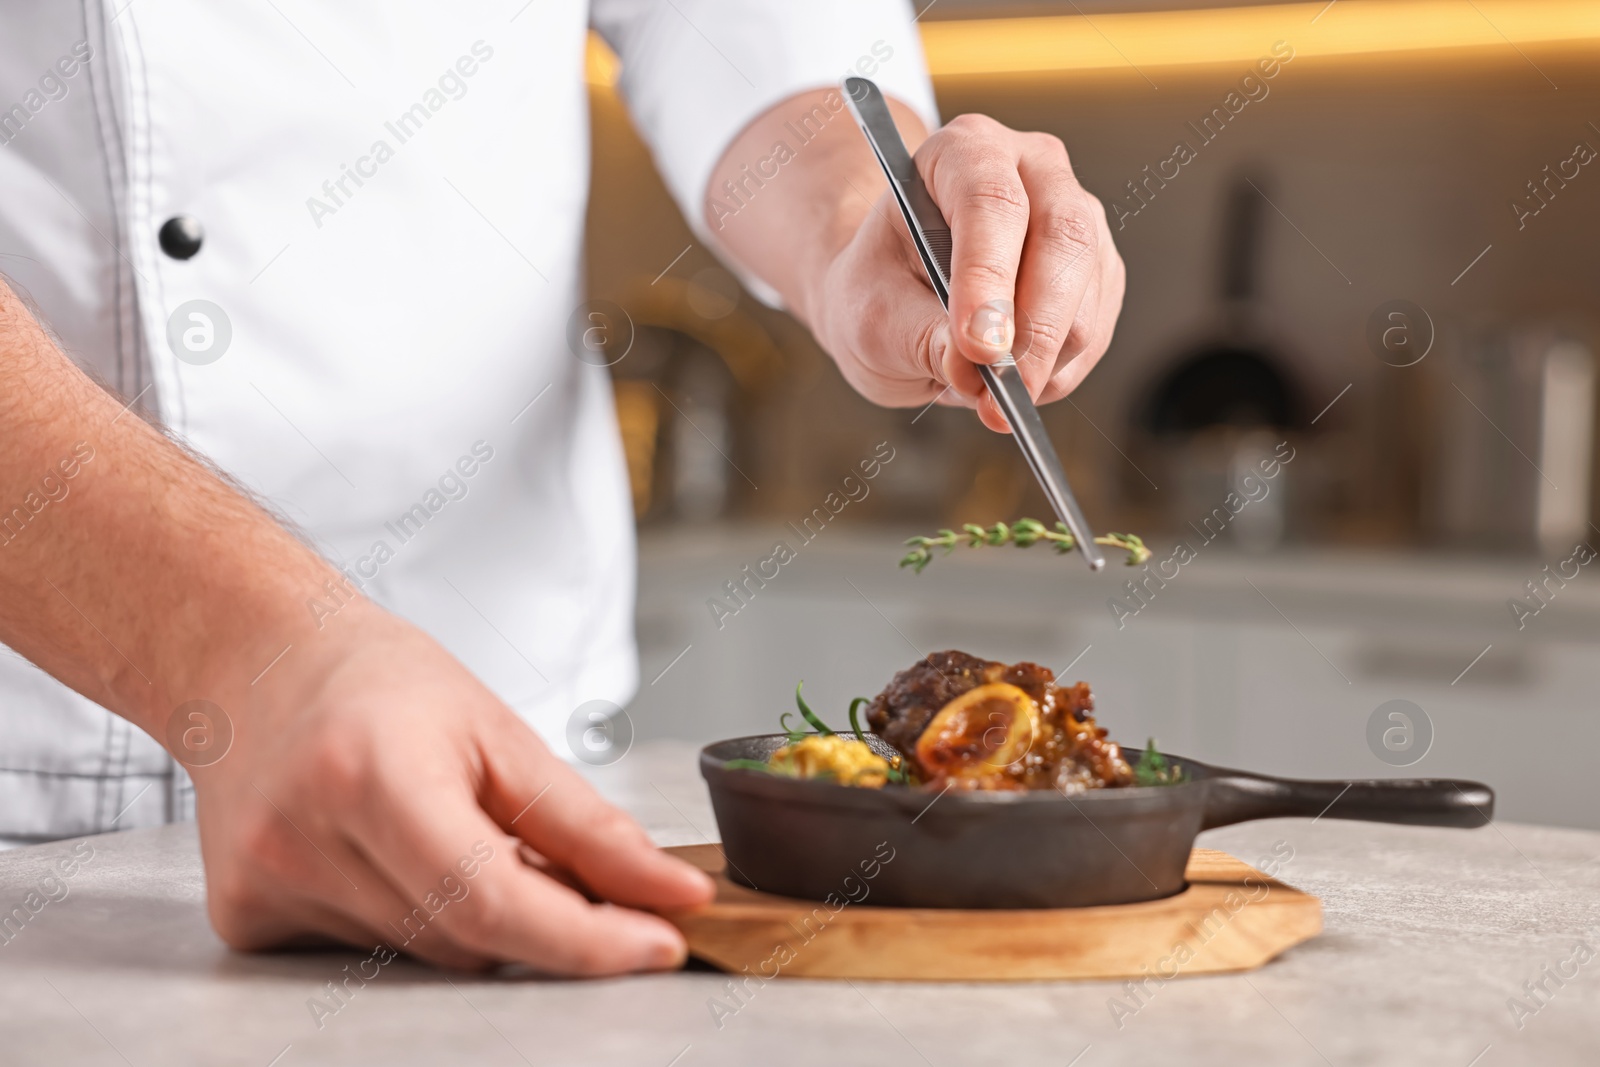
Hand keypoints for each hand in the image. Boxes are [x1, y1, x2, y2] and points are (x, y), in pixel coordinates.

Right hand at [191, 606, 713, 973]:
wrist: (258, 662)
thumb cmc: (380, 681)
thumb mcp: (500, 732)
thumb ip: (587, 826)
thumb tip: (670, 893)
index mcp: (370, 775)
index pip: (492, 900)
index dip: (585, 939)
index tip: (660, 942)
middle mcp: (302, 839)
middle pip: (468, 936)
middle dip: (536, 914)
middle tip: (545, 854)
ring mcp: (263, 886)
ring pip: (427, 953)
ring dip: (472, 913)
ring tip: (450, 826)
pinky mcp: (244, 919)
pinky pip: (372, 952)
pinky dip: (414, 917)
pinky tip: (391, 852)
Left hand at [809, 113, 1125, 432]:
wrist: (896, 295)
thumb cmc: (879, 288)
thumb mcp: (871, 316)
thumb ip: (920, 338)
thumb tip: (974, 368)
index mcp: (964, 150)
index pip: (991, 201)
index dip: (988, 276)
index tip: (977, 346)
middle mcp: (1032, 169)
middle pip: (1064, 238)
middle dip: (1034, 331)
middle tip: (999, 396)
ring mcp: (1076, 217)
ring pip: (1087, 295)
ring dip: (1041, 364)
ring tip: (981, 394)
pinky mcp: (1098, 272)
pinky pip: (1095, 333)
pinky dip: (1055, 374)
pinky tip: (1010, 384)